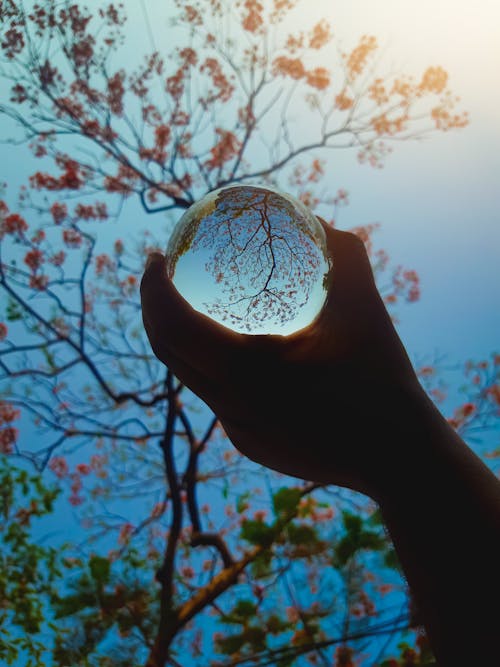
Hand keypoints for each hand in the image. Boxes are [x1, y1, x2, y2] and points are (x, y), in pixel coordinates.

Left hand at [141, 220, 425, 498]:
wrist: (398, 458)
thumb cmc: (382, 380)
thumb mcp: (364, 308)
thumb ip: (344, 256)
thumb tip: (319, 222)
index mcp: (246, 371)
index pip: (172, 325)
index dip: (151, 289)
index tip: (155, 258)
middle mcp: (230, 406)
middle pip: (167, 352)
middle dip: (154, 310)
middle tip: (164, 277)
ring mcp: (238, 431)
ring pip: (189, 378)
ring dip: (178, 340)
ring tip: (192, 307)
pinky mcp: (251, 445)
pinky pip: (216, 399)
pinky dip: (210, 367)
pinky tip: (234, 354)